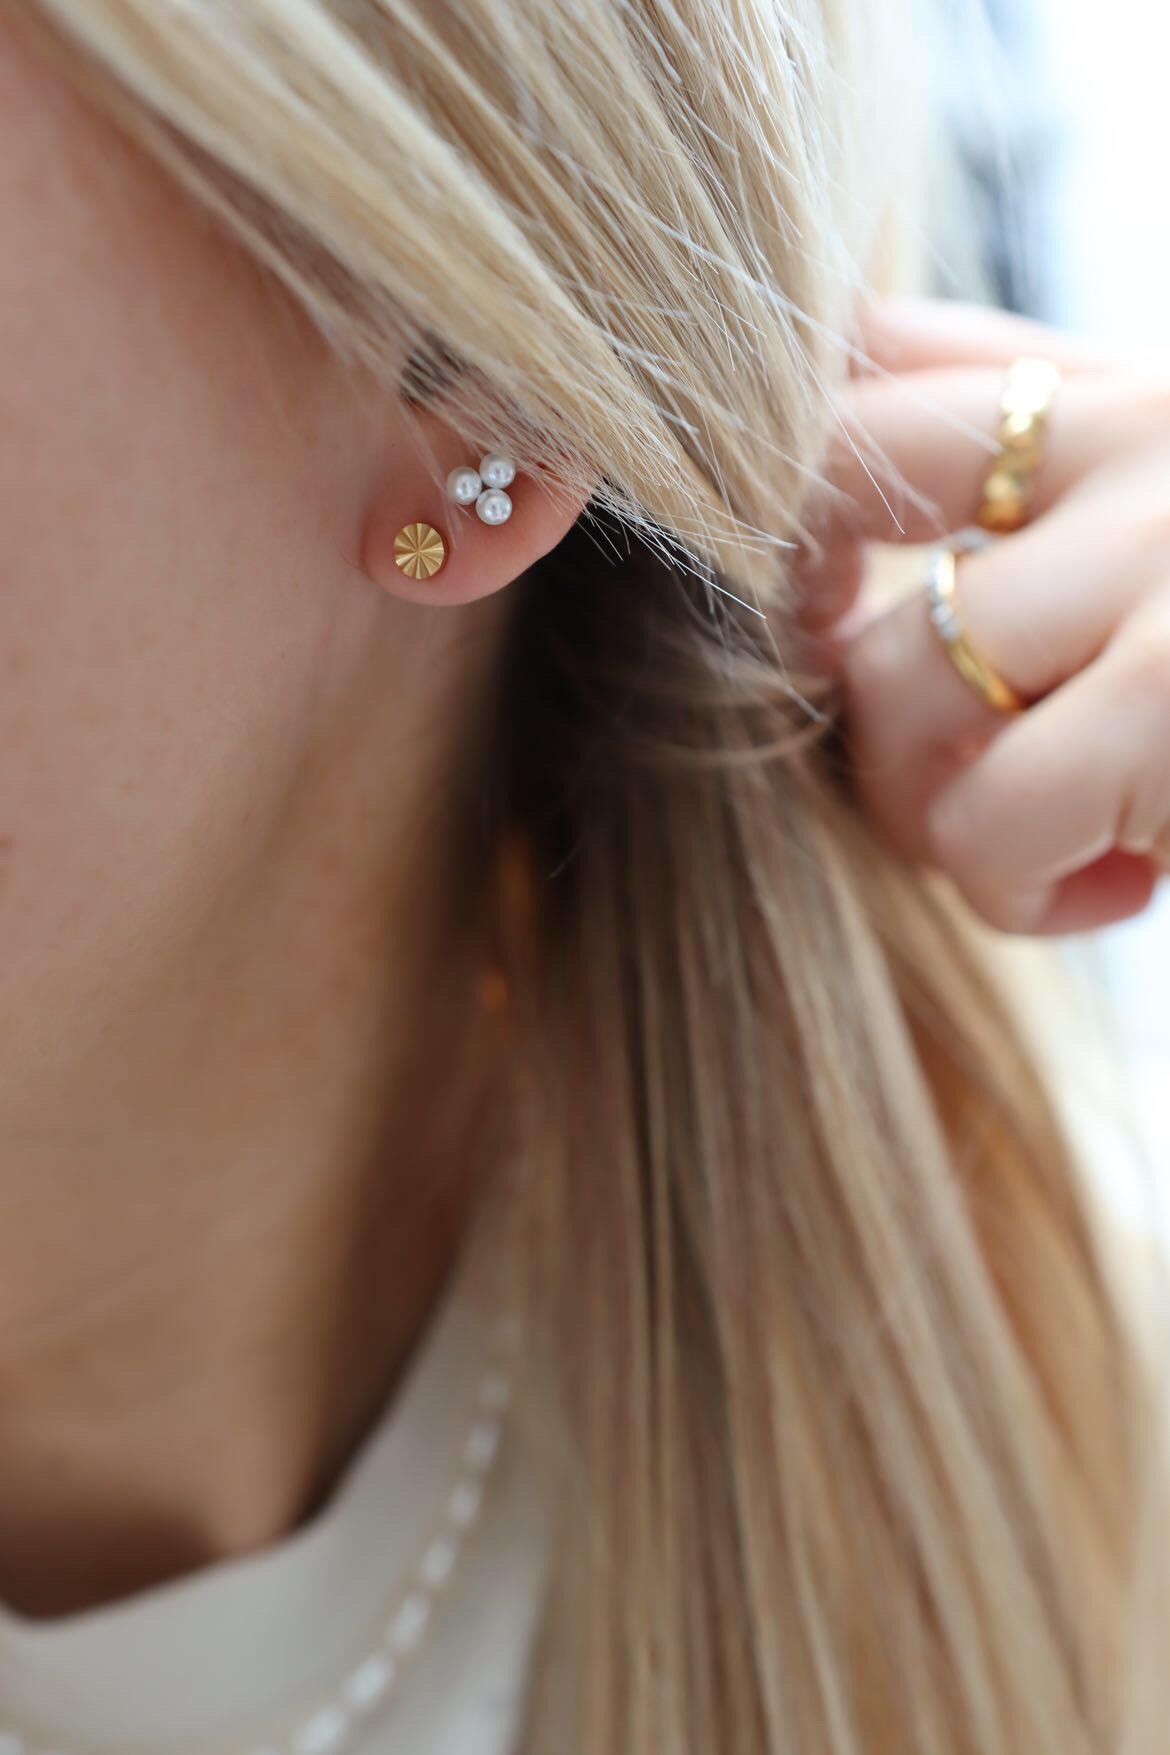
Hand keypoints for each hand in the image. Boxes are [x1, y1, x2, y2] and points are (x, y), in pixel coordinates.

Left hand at [804, 295, 1169, 934]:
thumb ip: (1055, 452)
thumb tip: (846, 374)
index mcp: (1141, 390)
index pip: (885, 359)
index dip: (797, 489)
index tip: (816, 604)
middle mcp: (1145, 436)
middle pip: (831, 486)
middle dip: (824, 637)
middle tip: (911, 743)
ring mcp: (1165, 559)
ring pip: (895, 680)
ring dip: (937, 807)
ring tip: (1054, 843)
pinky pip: (982, 819)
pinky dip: (1019, 890)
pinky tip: (1120, 889)